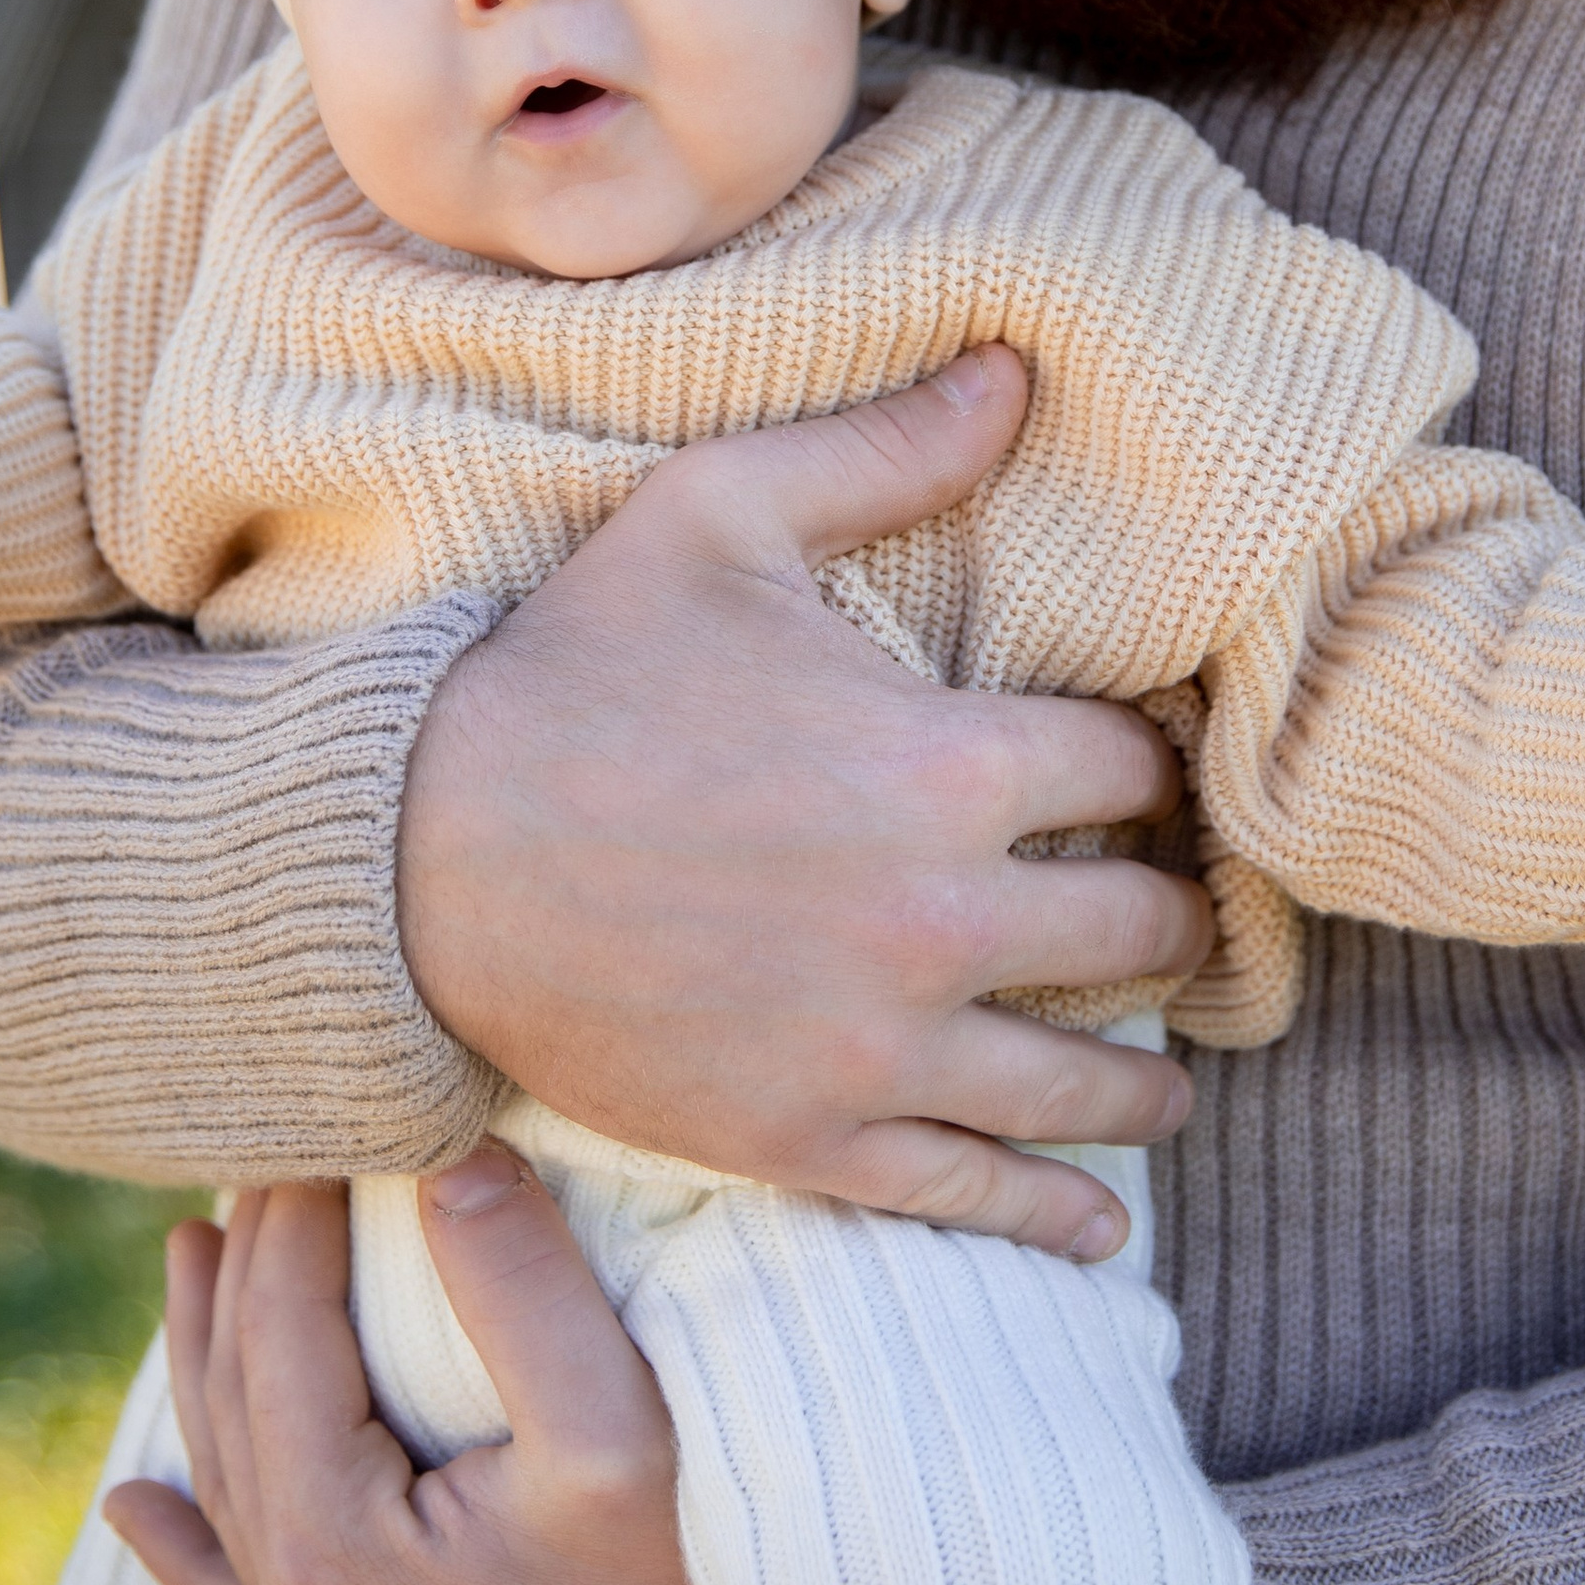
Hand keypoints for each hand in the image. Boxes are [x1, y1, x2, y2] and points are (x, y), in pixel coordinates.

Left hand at [103, 1153, 796, 1584]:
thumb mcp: (621, 1425)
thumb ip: (522, 1288)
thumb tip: (445, 1155)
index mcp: (337, 1543)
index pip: (281, 1334)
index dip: (291, 1214)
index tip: (314, 1115)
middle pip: (239, 1396)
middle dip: (246, 1264)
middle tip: (264, 1149)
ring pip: (231, 1477)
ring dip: (206, 1359)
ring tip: (193, 1256)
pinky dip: (183, 1548)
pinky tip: (134, 1511)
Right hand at [397, 345, 1208, 1260]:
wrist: (414, 857)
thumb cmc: (568, 670)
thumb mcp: (717, 514)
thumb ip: (885, 448)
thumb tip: (1019, 364)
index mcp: (947, 762)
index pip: (1131, 769)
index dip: (1145, 762)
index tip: (1140, 772)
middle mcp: (943, 918)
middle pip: (1138, 928)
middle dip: (1163, 912)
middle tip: (1166, 911)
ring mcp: (879, 1047)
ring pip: (1083, 1078)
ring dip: (1146, 1073)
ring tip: (1171, 1073)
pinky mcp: (809, 1140)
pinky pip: (972, 1195)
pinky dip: (1054, 1213)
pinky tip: (1103, 1220)